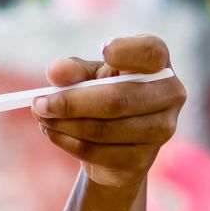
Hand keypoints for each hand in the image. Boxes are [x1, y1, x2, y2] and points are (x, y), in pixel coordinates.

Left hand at [37, 35, 186, 189]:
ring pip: (103, 129)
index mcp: (159, 64)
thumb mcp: (90, 77)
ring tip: (42, 117)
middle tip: (39, 103)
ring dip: (63, 125)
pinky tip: (53, 133)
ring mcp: (161, 131)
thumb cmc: (106, 94)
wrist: (118, 144)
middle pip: (117, 100)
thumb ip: (74, 71)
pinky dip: (68, 142)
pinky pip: (96, 152)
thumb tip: (55, 72)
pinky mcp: (142, 160)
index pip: (152, 52)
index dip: (128, 51)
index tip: (103, 50)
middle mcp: (170, 95)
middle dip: (71, 103)